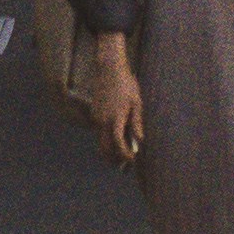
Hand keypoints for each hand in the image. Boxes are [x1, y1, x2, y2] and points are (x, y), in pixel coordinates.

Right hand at [89, 39, 143, 162]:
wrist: (108, 68)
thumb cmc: (126, 84)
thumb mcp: (136, 102)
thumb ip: (137, 123)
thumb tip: (140, 141)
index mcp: (115, 118)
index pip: (118, 144)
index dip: (124, 156)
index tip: (132, 160)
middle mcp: (102, 121)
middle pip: (104, 149)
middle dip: (114, 160)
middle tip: (125, 165)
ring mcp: (96, 118)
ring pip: (100, 141)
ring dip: (110, 150)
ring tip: (122, 154)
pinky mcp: (94, 114)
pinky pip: (99, 132)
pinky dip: (106, 139)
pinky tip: (117, 137)